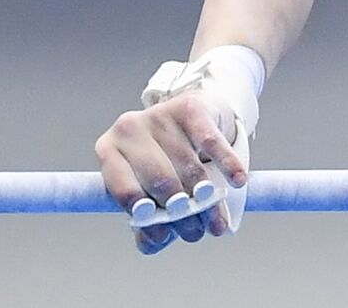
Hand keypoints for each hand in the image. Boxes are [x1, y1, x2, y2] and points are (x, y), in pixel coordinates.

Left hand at [94, 91, 248, 253]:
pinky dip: (226, 164)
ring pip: (188, 164)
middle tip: (196, 232)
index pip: (123, 188)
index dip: (145, 215)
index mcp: (109, 151)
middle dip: (181, 212)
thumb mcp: (148, 188)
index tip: (166, 233)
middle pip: (159, 179)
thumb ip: (148, 221)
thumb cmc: (164, 160)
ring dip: (205, 199)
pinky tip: (238, 181)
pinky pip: (210, 141)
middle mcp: (128, 129)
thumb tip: (154, 241)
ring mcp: (158, 115)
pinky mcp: (189, 107)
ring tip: (216, 223)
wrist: (189, 116)